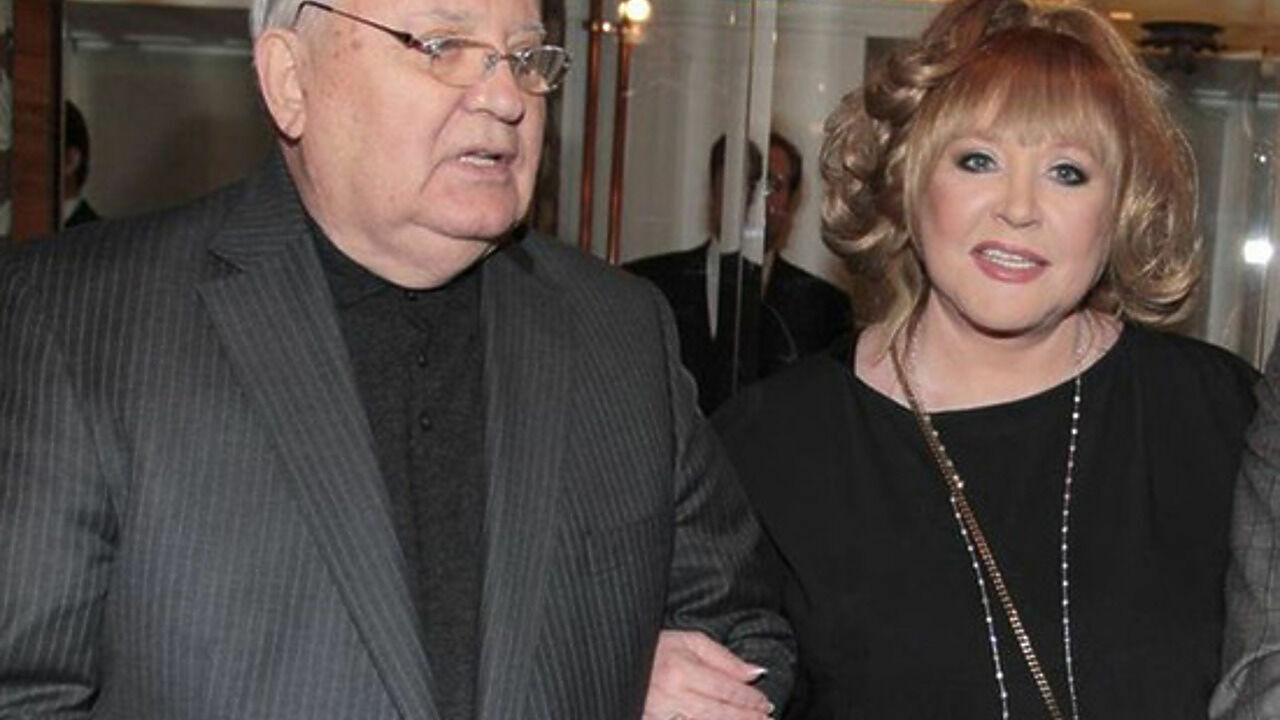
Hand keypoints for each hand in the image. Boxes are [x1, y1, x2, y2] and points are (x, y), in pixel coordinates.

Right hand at [642, 630, 774, 719]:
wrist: (619, 660)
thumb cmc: (655, 648)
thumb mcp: (689, 641)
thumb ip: (723, 658)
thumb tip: (755, 672)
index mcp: (680, 670)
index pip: (725, 689)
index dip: (749, 699)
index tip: (765, 703)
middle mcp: (671, 695)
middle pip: (718, 713)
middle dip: (746, 718)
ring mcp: (661, 714)